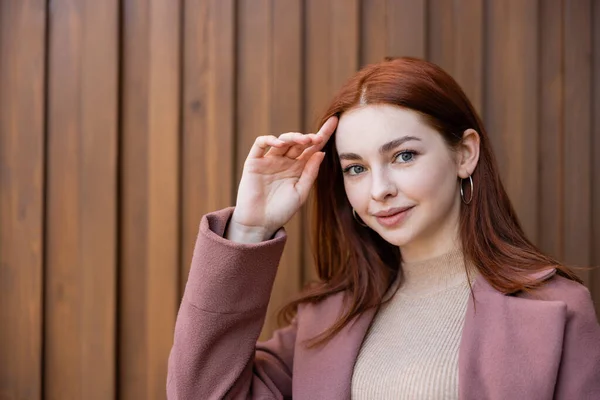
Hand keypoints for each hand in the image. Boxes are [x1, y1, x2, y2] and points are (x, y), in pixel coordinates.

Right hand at [226, 116, 337, 241]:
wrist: (260, 224)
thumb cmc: (281, 210)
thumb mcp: (301, 192)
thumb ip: (310, 172)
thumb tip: (321, 152)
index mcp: (298, 168)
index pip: (312, 147)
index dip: (323, 134)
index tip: (335, 122)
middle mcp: (285, 161)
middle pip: (298, 142)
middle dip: (308, 137)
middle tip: (316, 138)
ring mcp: (269, 160)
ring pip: (281, 140)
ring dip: (292, 137)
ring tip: (302, 140)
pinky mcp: (254, 162)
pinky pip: (260, 144)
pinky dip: (269, 139)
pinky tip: (279, 143)